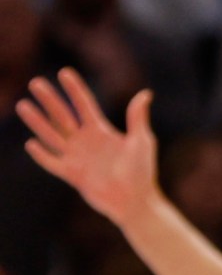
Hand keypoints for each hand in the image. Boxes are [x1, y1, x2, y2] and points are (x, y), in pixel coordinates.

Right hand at [17, 71, 157, 229]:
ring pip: (52, 135)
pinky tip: (31, 143)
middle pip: (63, 115)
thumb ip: (137, 118)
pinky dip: (42, 154)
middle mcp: (85, 141)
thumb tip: (145, 93)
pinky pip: (52, 163)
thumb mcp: (141, 141)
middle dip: (49, 100)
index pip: (84, 105)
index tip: (64, 72)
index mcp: (101, 131)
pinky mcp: (72, 175)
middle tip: (35, 83)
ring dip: (37, 121)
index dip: (75, 89)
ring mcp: (77, 157)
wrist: (135, 201)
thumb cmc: (142, 171)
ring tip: (23, 106)